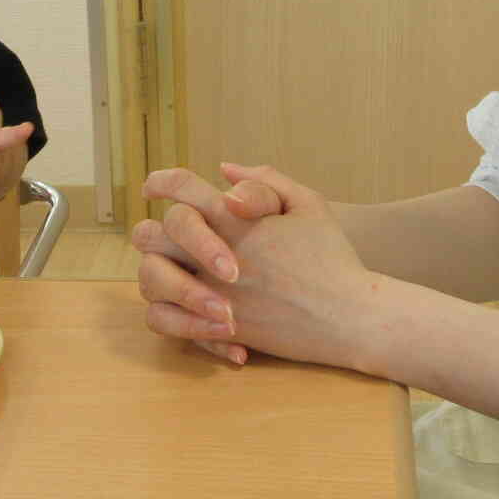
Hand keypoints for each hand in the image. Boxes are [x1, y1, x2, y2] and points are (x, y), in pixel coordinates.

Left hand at [136, 163, 373, 370]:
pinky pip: (166, 323)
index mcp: (235, 220)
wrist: (348, 316)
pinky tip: (187, 308)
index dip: (161, 181)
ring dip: (156, 271)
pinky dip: (169, 314)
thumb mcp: (308, 204)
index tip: (153, 186)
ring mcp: (211, 295)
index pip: (181, 189)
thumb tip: (223, 170)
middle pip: (152, 234)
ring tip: (172, 271)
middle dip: (152, 230)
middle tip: (160, 234)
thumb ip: (265, 180)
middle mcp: (214, 256)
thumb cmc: (332, 257)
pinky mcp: (215, 329)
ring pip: (150, 279)